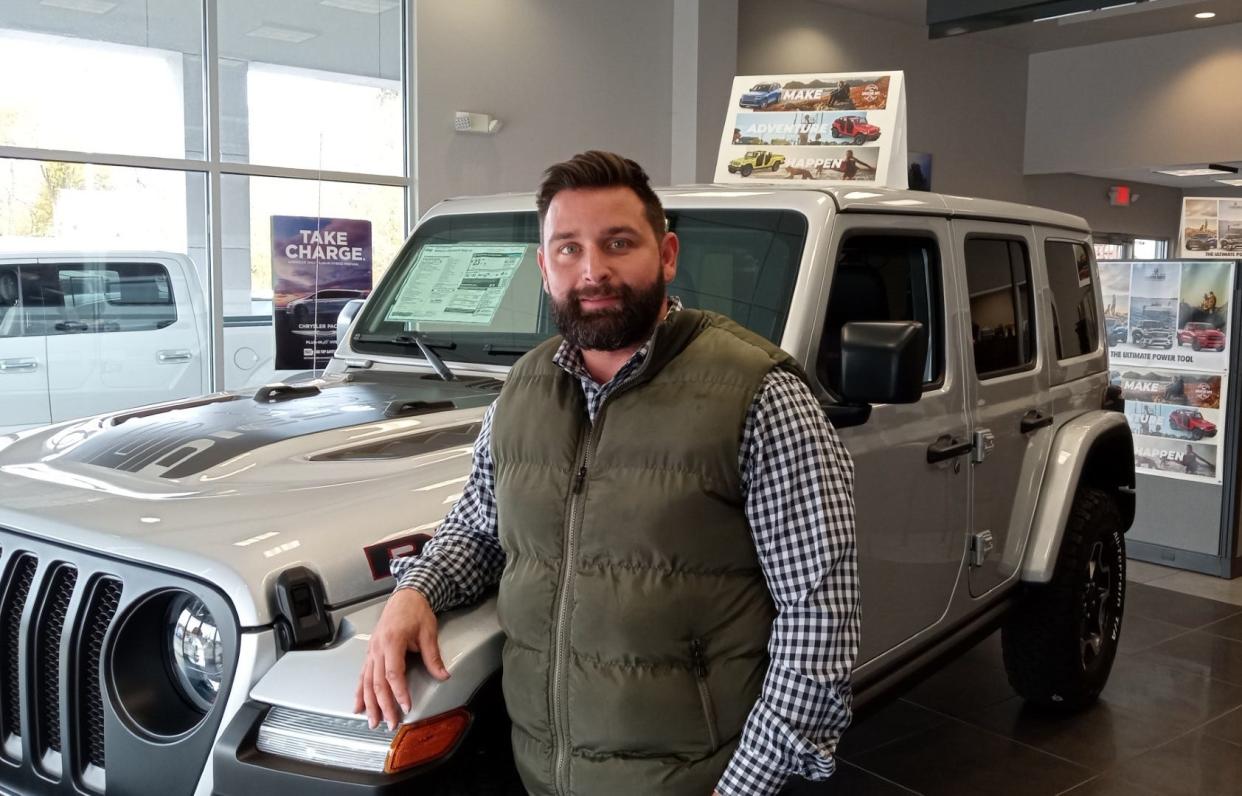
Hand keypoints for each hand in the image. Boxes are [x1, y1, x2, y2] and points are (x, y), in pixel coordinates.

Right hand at [353, 588, 449, 729]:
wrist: (405, 596)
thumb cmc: (416, 611)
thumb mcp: (428, 632)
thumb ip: (433, 657)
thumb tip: (443, 675)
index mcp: (392, 642)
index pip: (393, 673)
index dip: (399, 692)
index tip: (406, 706)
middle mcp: (378, 648)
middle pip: (377, 682)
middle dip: (383, 705)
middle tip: (390, 723)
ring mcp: (371, 651)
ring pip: (367, 682)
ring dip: (369, 703)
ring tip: (373, 721)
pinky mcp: (370, 653)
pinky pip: (362, 675)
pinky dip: (359, 692)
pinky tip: (357, 705)